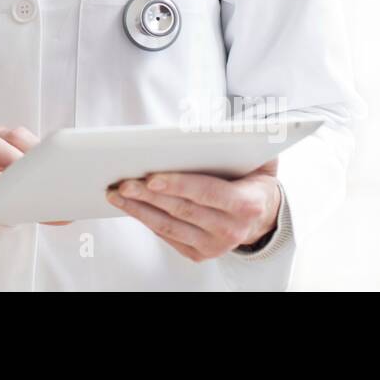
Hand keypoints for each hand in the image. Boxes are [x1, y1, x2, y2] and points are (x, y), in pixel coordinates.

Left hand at [106, 158, 281, 261]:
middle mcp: (231, 230)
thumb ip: (246, 141)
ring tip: (116, 194)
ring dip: (138, 209)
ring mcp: (214, 246)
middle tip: (123, 182)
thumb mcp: (260, 157)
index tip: (152, 177)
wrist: (263, 215)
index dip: (178, 185)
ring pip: (168, 226)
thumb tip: (219, 125)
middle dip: (148, 196)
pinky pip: (167, 236)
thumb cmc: (253, 177)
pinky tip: (130, 205)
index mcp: (246, 204)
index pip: (206, 193)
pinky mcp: (199, 254)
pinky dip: (147, 220)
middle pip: (181, 210)